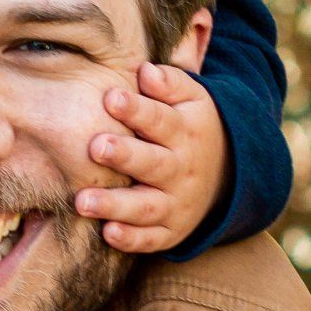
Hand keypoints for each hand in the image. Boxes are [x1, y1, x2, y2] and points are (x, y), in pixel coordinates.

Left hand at [74, 62, 229, 253]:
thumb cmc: (190, 127)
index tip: (112, 98)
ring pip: (147, 207)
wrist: (227, 175)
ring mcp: (176, 203)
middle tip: (96, 147)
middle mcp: (182, 169)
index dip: (137, 110)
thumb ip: (170, 83)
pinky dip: (132, 239)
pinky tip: (107, 233)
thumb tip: (144, 71)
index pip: (161, 120)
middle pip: (154, 164)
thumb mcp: (193, 99)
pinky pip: (151, 239)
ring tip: (82, 201)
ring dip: (115, 205)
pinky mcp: (170, 231)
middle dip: (125, 156)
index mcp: (186, 132)